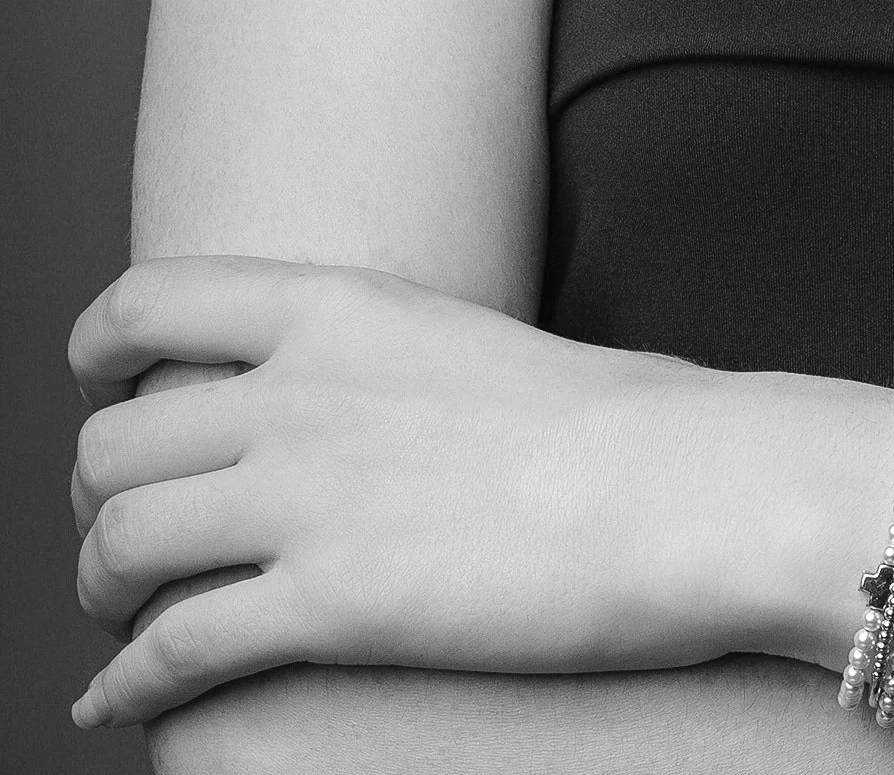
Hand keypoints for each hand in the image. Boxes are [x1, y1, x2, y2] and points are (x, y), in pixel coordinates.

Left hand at [66, 258, 852, 731]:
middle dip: (97, 499)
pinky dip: (125, 686)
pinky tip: (120, 705)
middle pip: (114, 443)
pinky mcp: (329, 605)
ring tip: (121, 617)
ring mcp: (308, 499)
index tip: (96, 387)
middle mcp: (300, 393)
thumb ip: (384, 362)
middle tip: (122, 536)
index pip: (152, 303)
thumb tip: (357, 407)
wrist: (683, 486)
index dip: (97, 351)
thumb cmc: (618, 421)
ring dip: (99, 591)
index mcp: (338, 308)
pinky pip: (172, 652)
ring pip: (120, 543)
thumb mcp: (470, 342)